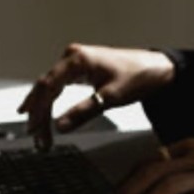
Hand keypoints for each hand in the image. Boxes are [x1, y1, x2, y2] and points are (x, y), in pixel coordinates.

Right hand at [17, 44, 174, 149]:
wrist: (157, 68)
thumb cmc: (138, 76)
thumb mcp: (110, 97)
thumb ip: (83, 111)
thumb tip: (60, 126)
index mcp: (78, 59)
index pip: (48, 85)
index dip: (39, 109)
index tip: (35, 129)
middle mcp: (72, 57)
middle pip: (45, 86)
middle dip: (38, 113)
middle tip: (35, 137)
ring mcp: (75, 62)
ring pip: (49, 86)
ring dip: (42, 109)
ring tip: (35, 131)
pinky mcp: (79, 69)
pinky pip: (58, 85)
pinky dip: (50, 101)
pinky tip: (39, 112)